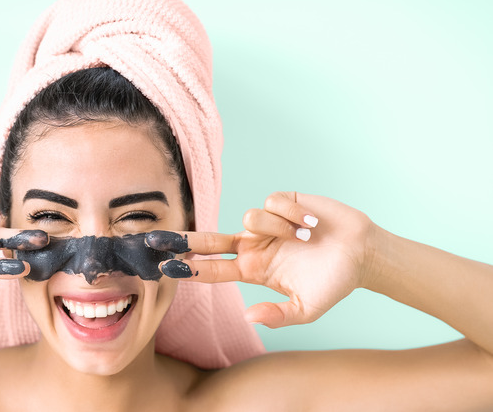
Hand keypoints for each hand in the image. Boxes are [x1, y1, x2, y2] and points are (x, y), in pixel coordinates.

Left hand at [146, 192, 377, 327]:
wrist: (363, 253)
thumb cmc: (334, 282)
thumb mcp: (306, 308)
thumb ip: (277, 315)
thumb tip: (247, 317)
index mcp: (254, 269)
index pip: (215, 268)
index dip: (191, 268)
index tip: (166, 268)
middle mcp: (254, 245)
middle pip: (210, 239)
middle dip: (183, 239)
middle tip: (156, 239)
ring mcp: (266, 224)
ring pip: (249, 217)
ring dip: (277, 229)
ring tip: (305, 238)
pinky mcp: (282, 202)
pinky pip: (272, 203)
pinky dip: (293, 214)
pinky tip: (311, 223)